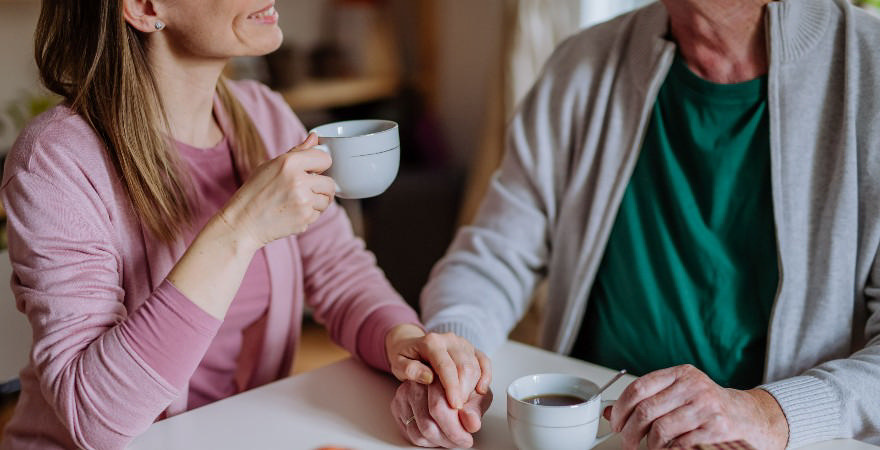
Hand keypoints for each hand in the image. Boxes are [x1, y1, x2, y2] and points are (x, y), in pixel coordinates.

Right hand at [219, 133, 334, 248]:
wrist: (243, 222)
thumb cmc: (255, 192)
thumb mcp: (271, 165)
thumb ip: (297, 152)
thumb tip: (315, 137)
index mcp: (289, 163)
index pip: (325, 159)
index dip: (320, 165)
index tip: (313, 170)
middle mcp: (299, 181)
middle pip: (330, 183)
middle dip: (321, 187)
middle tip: (305, 190)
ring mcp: (303, 201)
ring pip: (327, 200)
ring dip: (316, 201)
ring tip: (296, 201)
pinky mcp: (305, 218)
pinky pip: (318, 214)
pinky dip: (309, 214)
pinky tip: (292, 212)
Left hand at [385, 325, 490, 409]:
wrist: (410, 343)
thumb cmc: (405, 356)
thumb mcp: (398, 363)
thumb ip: (410, 370)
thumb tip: (428, 377)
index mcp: (432, 342)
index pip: (446, 366)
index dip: (452, 387)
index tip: (455, 405)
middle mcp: (450, 340)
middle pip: (465, 366)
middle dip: (464, 391)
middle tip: (458, 410)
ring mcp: (463, 344)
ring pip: (476, 365)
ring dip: (473, 387)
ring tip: (464, 404)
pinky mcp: (472, 349)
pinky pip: (484, 361)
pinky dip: (486, 376)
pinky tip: (480, 390)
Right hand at [391, 380, 492, 447]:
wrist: (447, 382)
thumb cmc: (464, 388)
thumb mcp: (477, 395)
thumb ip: (475, 409)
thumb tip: (472, 423)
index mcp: (441, 372)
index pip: (443, 405)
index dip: (458, 426)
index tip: (468, 434)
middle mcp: (419, 380)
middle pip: (431, 418)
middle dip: (451, 434)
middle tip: (463, 440)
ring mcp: (406, 392)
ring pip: (422, 429)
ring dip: (441, 441)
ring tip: (453, 438)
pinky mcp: (398, 404)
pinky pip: (412, 433)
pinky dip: (428, 441)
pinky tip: (439, 436)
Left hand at [606, 364, 787, 448]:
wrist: (750, 416)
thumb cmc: (709, 405)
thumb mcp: (679, 394)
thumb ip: (648, 399)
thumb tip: (612, 412)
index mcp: (680, 374)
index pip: (639, 387)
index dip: (621, 407)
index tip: (616, 422)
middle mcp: (693, 387)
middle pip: (646, 411)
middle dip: (630, 432)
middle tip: (627, 441)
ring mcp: (706, 407)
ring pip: (660, 430)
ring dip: (649, 445)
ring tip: (650, 448)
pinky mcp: (717, 428)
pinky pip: (680, 444)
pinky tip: (669, 449)